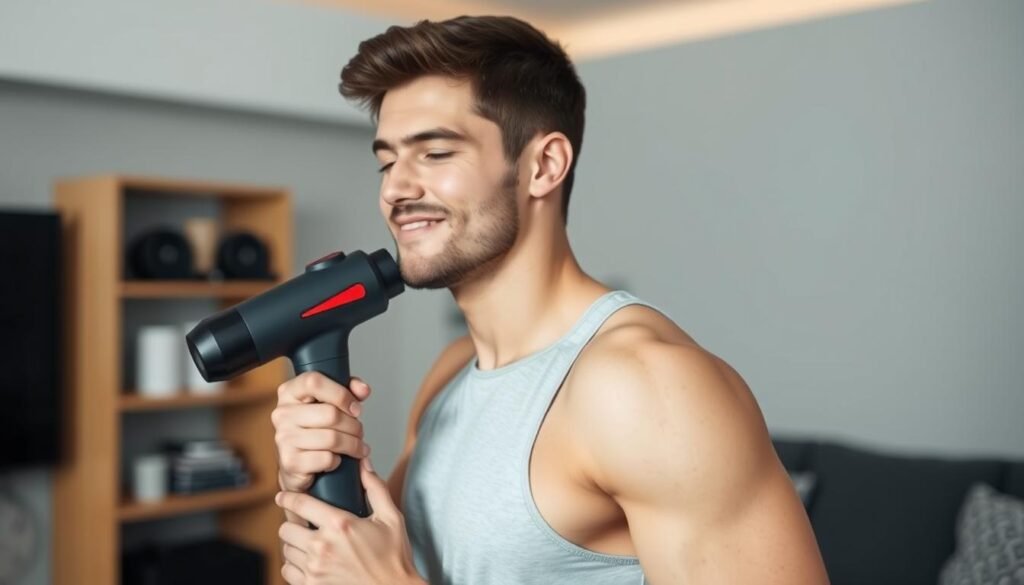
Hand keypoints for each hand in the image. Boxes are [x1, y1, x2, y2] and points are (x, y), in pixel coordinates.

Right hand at [273, 371, 371, 492]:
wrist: (298, 465)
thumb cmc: (316, 429)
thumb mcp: (332, 403)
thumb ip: (349, 390)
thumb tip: (363, 390)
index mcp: (290, 392)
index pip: (314, 382)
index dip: (341, 394)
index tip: (355, 408)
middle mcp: (282, 413)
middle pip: (330, 414)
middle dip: (354, 426)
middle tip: (359, 433)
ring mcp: (283, 438)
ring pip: (332, 438)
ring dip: (352, 445)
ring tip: (357, 447)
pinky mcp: (290, 462)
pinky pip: (326, 459)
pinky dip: (338, 461)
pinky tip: (337, 460)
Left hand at [276, 457, 425, 584]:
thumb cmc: (395, 557)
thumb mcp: (391, 518)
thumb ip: (375, 488)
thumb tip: (364, 465)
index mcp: (340, 525)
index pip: (301, 505)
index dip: (288, 497)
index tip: (282, 496)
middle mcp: (323, 547)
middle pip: (286, 529)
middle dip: (293, 524)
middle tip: (303, 524)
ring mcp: (315, 569)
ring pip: (286, 550)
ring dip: (294, 545)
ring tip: (307, 543)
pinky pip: (288, 571)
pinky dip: (294, 566)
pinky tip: (308, 562)